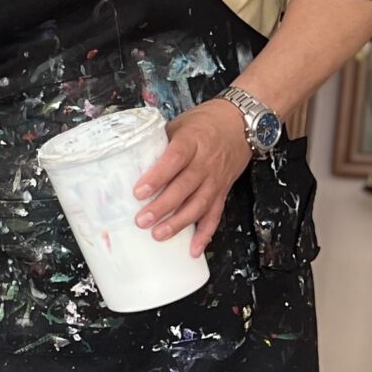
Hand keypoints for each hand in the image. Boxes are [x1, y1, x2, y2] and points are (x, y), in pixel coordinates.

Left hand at [135, 101, 251, 255]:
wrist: (242, 122)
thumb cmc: (205, 122)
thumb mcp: (180, 124)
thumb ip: (159, 143)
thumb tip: (129, 162)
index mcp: (192, 141)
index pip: (174, 160)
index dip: (157, 176)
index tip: (139, 192)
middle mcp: (206, 162)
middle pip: (185, 186)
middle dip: (163, 206)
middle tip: (142, 221)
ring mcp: (216, 179)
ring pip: (199, 204)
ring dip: (180, 223)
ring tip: (159, 235)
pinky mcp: (224, 190)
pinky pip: (216, 214)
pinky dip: (206, 233)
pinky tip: (194, 249)